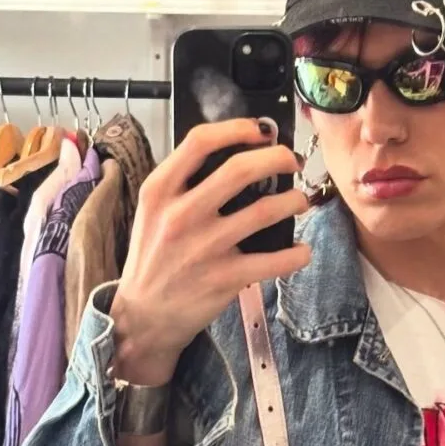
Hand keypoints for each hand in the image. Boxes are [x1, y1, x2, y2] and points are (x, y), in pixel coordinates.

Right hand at [111, 118, 309, 386]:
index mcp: (159, 191)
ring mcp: (204, 247)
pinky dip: (296, 254)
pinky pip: (274, 261)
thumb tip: (232, 154)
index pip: (200, 142)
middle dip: (277, 157)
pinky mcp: (224, 278)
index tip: (260, 131)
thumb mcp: (152, 212)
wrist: (142, 316)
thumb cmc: (153, 258)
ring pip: (265, 211)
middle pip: (239, 170)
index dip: (237, 129)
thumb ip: (182, 183)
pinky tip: (302, 251)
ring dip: (293, 200)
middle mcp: (181, 215)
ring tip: (300, 201)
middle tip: (292, 160)